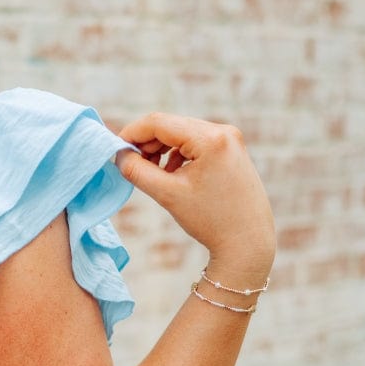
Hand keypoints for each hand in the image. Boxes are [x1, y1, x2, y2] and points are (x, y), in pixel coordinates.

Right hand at [117, 112, 275, 280]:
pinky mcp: (232, 150)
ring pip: (182, 134)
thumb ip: (137, 171)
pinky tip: (172, 174)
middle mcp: (224, 132)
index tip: (116, 150)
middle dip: (147, 143)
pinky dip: (178, 154)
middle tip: (131, 165)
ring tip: (152, 173)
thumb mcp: (168, 195)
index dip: (132, 133)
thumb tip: (118, 155)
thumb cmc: (211, 221)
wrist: (248, 242)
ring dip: (161, 149)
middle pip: (171, 126)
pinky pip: (196, 143)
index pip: (159, 123)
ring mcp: (230, 140)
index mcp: (210, 139)